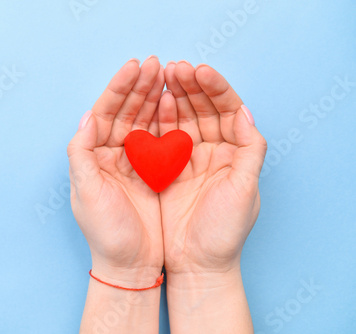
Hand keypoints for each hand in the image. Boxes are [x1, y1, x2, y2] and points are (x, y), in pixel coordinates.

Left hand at [67, 56, 164, 286]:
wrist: (131, 264)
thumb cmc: (106, 232)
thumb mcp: (86, 193)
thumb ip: (81, 154)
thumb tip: (86, 117)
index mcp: (93, 156)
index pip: (104, 113)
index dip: (119, 89)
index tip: (135, 67)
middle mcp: (112, 154)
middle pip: (126, 111)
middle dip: (140, 87)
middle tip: (156, 63)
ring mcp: (134, 161)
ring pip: (144, 120)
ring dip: (154, 97)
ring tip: (169, 75)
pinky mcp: (154, 172)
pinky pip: (161, 139)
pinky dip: (168, 120)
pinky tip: (176, 104)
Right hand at [160, 61, 266, 275]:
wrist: (196, 264)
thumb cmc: (223, 232)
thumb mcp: (245, 191)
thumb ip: (251, 150)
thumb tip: (246, 112)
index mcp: (236, 154)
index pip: (227, 111)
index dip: (215, 89)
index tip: (199, 72)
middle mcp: (214, 152)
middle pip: (203, 110)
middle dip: (191, 86)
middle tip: (175, 68)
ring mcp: (189, 159)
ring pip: (183, 119)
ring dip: (174, 96)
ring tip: (163, 76)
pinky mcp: (167, 169)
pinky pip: (164, 137)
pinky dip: (161, 119)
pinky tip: (156, 103)